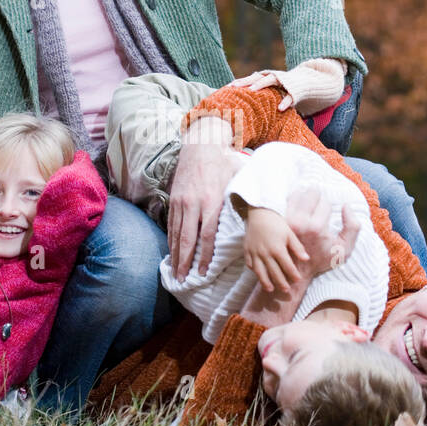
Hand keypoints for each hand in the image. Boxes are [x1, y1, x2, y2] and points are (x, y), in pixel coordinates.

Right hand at [167, 118, 243, 277]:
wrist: (199, 145)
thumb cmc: (222, 163)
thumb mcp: (234, 181)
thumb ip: (240, 200)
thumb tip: (256, 216)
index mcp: (211, 202)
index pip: (207, 236)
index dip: (205, 256)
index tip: (204, 272)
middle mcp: (193, 204)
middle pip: (188, 240)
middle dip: (185, 262)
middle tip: (184, 280)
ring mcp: (181, 202)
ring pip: (176, 234)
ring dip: (175, 256)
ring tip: (175, 273)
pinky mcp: (173, 199)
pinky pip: (171, 225)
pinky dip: (170, 241)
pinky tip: (171, 253)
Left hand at [230, 58, 345, 114]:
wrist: (309, 83)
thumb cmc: (285, 89)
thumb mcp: (272, 90)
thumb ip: (261, 94)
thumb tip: (246, 105)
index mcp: (267, 77)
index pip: (250, 78)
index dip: (240, 82)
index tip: (227, 87)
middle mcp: (274, 77)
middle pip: (257, 77)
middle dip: (246, 81)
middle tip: (235, 87)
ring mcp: (285, 83)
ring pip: (272, 81)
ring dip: (262, 85)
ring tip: (252, 91)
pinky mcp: (296, 91)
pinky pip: (290, 96)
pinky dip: (285, 102)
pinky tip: (280, 108)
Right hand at [243, 207, 309, 293]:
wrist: (258, 213)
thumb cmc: (276, 223)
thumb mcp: (289, 233)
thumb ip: (297, 247)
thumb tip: (306, 259)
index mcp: (277, 248)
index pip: (287, 266)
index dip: (293, 274)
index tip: (298, 280)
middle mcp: (265, 253)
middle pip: (274, 272)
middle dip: (281, 282)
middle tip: (286, 290)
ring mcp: (254, 253)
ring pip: (260, 272)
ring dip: (265, 282)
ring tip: (270, 289)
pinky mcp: (247, 251)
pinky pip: (250, 264)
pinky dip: (254, 271)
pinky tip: (259, 275)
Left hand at [284, 186, 360, 274]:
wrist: (295, 271)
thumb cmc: (320, 260)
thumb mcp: (344, 250)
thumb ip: (352, 227)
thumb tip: (346, 205)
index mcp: (316, 228)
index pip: (326, 203)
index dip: (328, 207)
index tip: (326, 215)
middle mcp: (299, 222)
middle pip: (311, 193)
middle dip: (317, 197)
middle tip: (318, 205)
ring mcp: (286, 219)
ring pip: (298, 193)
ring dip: (305, 196)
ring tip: (308, 206)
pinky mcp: (278, 219)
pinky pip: (286, 200)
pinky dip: (293, 200)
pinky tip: (297, 207)